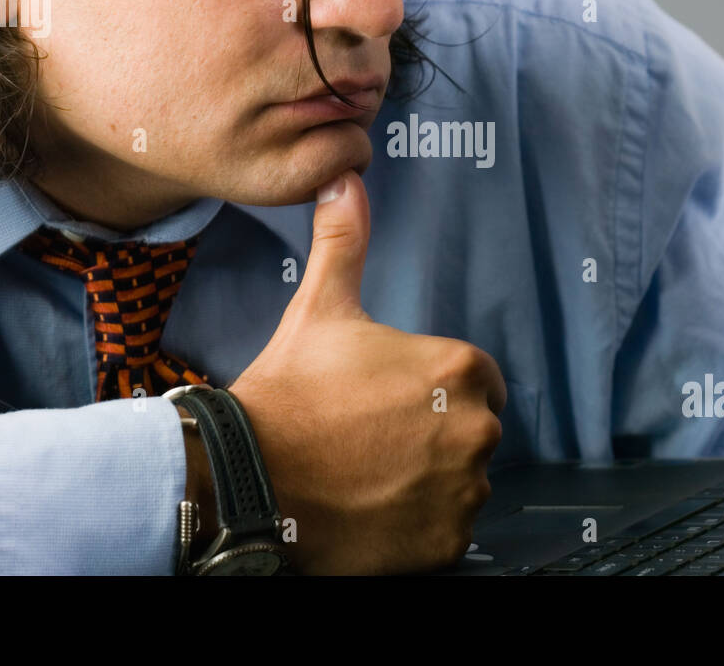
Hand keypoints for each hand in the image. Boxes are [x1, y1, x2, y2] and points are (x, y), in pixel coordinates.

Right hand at [228, 169, 506, 574]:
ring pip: (462, 481)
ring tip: (370, 474)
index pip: (475, 379)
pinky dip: (421, 525)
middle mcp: (474, 430)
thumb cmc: (286, 396)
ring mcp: (462, 492)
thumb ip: (344, 243)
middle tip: (374, 438)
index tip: (390, 402)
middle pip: (471, 430)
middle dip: (433, 433)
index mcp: (457, 370)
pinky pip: (449, 530)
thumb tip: (344, 181)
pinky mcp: (446, 542)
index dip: (431, 389)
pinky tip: (376, 510)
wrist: (248, 479)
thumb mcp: (319, 310)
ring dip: (430, 480)